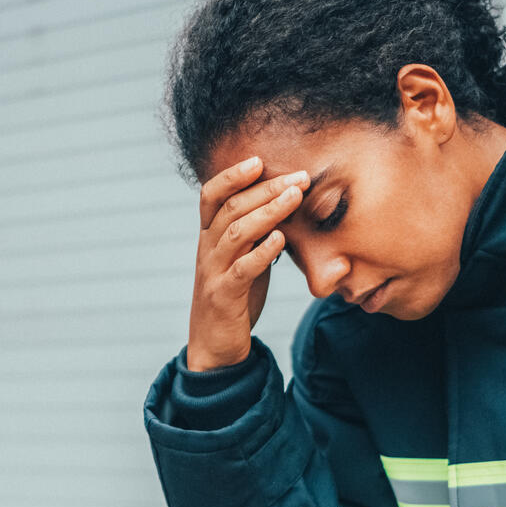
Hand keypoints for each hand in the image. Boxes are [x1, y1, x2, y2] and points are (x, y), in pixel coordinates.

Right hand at [187, 157, 309, 370]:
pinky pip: (242, 269)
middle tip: (298, 177)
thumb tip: (284, 208)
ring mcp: (213, 272)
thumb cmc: (235, 299)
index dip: (232, 175)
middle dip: (266, 189)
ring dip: (268, 211)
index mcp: (209, 238)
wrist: (214, 346)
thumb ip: (257, 236)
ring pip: (236, 232)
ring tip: (295, 197)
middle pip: (231, 208)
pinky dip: (261, 251)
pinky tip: (281, 238)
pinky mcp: (224, 296)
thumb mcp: (245, 260)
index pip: (212, 196)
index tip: (259, 160)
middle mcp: (206, 250)